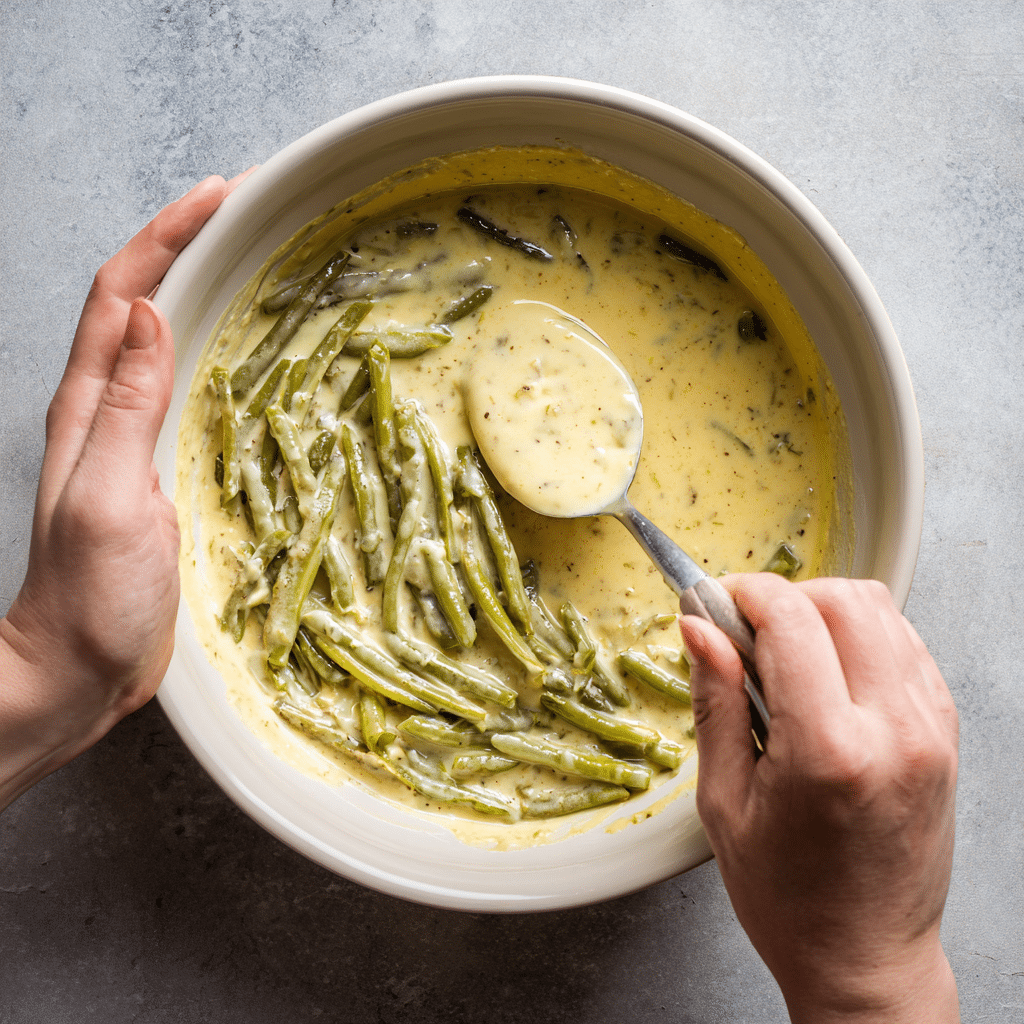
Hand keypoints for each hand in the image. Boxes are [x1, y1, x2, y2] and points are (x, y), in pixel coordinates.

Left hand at [0, 170, 254, 809]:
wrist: (79, 670)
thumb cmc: (88, 598)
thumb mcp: (108, 500)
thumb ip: (124, 409)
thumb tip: (147, 316)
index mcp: (88, 408)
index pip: (120, 295)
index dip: (165, 237)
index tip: (222, 195)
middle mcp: (109, 411)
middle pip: (145, 303)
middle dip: (191, 244)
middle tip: (255, 212)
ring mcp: (137, 441)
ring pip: (172, 343)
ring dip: (210, 291)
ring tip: (266, 263)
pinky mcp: (165, 472)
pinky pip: (193, 392)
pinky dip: (224, 355)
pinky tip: (262, 356)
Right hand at [680, 575, 958, 1023]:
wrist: (865, 958)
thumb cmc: (787, 897)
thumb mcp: (724, 801)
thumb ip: (715, 700)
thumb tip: (699, 627)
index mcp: (829, 750)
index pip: (792, 619)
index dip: (743, 595)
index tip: (714, 604)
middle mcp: (894, 730)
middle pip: (844, 600)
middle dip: (785, 598)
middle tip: (746, 634)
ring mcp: (930, 731)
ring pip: (882, 612)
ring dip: (824, 614)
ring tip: (786, 660)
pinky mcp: (946, 735)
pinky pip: (906, 646)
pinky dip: (861, 639)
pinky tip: (827, 677)